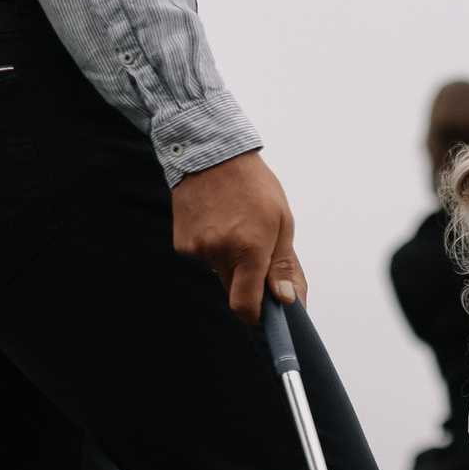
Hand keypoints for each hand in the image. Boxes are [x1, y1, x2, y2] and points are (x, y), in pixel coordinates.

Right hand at [171, 149, 306, 324]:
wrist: (210, 153)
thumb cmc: (253, 184)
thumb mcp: (282, 221)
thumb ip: (283, 265)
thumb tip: (286, 299)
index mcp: (249, 248)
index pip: (246, 306)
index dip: (257, 316)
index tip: (267, 313)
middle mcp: (220, 252)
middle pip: (235, 291)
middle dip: (249, 283)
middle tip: (257, 254)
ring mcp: (198, 249)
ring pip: (220, 274)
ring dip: (231, 263)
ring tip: (235, 227)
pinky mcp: (183, 244)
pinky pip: (204, 260)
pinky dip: (213, 249)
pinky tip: (217, 223)